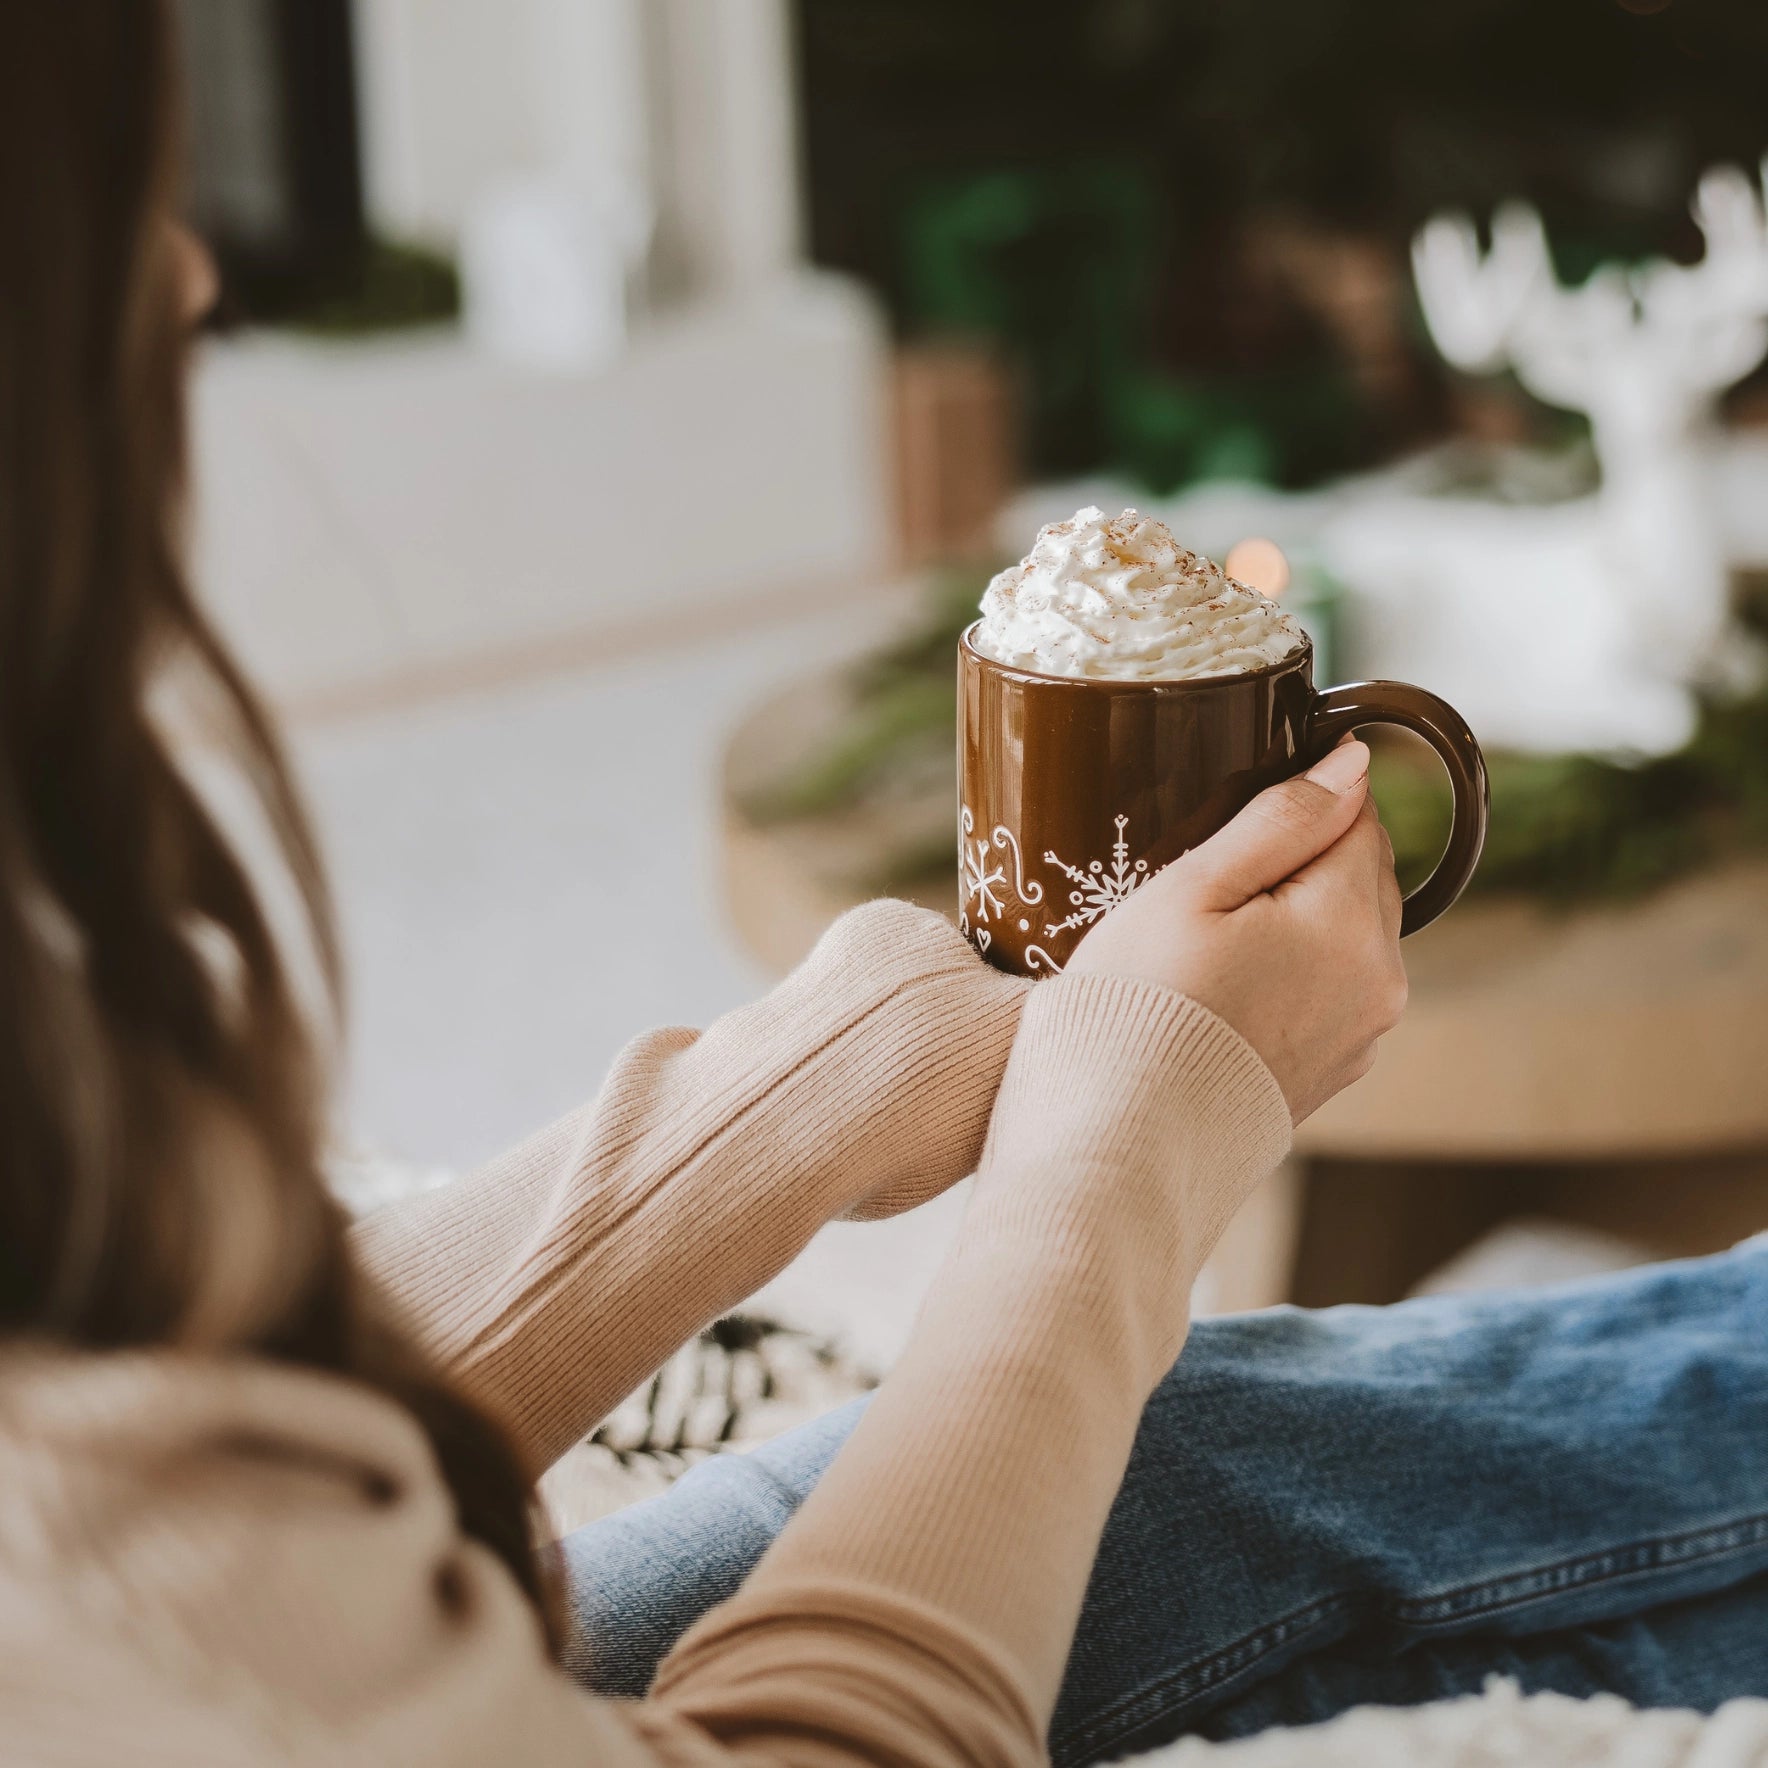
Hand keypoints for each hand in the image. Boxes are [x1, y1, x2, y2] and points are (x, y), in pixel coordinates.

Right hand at [1065, 740, 1405, 1123]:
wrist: (1125, 1132)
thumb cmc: (1141, 1002)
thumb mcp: (1193, 886)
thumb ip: (1283, 818)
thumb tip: (1355, 762)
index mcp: (1348, 921)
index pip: (1358, 819)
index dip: (1296, 812)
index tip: (1234, 832)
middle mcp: (1380, 979)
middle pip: (1364, 876)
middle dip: (1306, 863)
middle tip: (1216, 889)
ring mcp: (1364, 1032)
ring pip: (1353, 934)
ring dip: (1305, 920)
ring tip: (1218, 944)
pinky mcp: (1339, 1068)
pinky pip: (1336, 991)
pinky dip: (1298, 975)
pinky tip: (1233, 990)